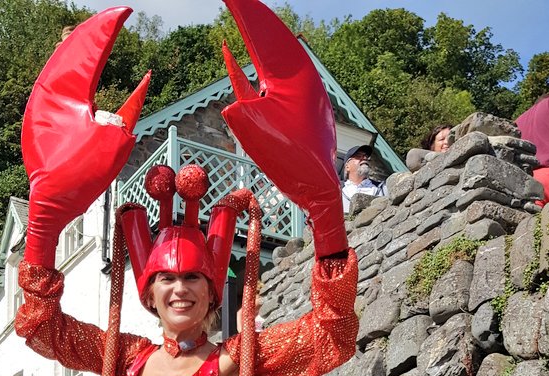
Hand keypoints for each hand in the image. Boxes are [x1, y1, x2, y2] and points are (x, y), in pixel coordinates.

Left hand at [21, 7, 149, 265]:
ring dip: (79, 43)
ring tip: (96, 30)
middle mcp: (47, 90)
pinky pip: (53, 76)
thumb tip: (144, 81)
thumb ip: (131, 109)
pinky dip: (68, 63)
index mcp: (66, 92)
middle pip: (71, 47)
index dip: (108, 27)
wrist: (49, 203)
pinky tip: (76, 59)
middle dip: (92, 30)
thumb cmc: (80, 176)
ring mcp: (39, 101)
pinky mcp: (38, 113)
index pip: (89, 48)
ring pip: (59, 59)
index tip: (124, 12)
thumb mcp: (115, 142)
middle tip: (112, 17)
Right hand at [221, 0, 347, 255]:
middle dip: (250, 17)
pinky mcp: (294, 105)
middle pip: (268, 37)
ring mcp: (298, 89)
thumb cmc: (293, 160)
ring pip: (269, 54)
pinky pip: (267, 79)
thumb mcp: (256, 130)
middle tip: (233, 1)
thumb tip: (233, 101)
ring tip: (236, 15)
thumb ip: (239, 107)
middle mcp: (299, 75)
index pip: (262, 34)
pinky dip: (246, 67)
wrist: (319, 184)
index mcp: (292, 73)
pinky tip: (229, 55)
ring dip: (251, 35)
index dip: (245, 12)